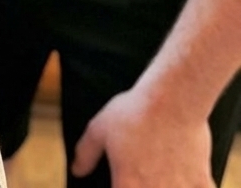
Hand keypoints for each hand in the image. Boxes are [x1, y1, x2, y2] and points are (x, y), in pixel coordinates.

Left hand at [71, 85, 214, 187]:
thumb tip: (76, 170)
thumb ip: (86, 153)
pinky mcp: (202, 184)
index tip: (118, 183)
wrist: (173, 100)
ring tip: (159, 179)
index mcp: (128, 185)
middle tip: (138, 179)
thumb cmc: (134, 112)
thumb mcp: (99, 129)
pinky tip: (186, 183)